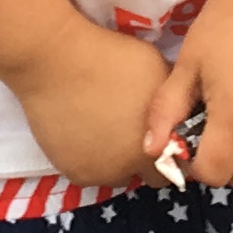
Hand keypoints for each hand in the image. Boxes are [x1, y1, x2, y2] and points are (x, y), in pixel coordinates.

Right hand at [5, 22, 176, 190]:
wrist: (54, 60)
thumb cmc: (109, 57)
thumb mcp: (156, 68)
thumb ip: (170, 98)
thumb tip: (175, 108)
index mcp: (159, 143)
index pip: (177, 163)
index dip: (169, 147)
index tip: (158, 132)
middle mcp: (133, 166)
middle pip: (148, 175)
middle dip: (144, 158)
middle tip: (130, 130)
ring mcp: (101, 173)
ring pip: (117, 175)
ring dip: (115, 160)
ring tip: (103, 129)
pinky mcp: (74, 173)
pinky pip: (89, 171)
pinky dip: (88, 157)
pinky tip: (82, 131)